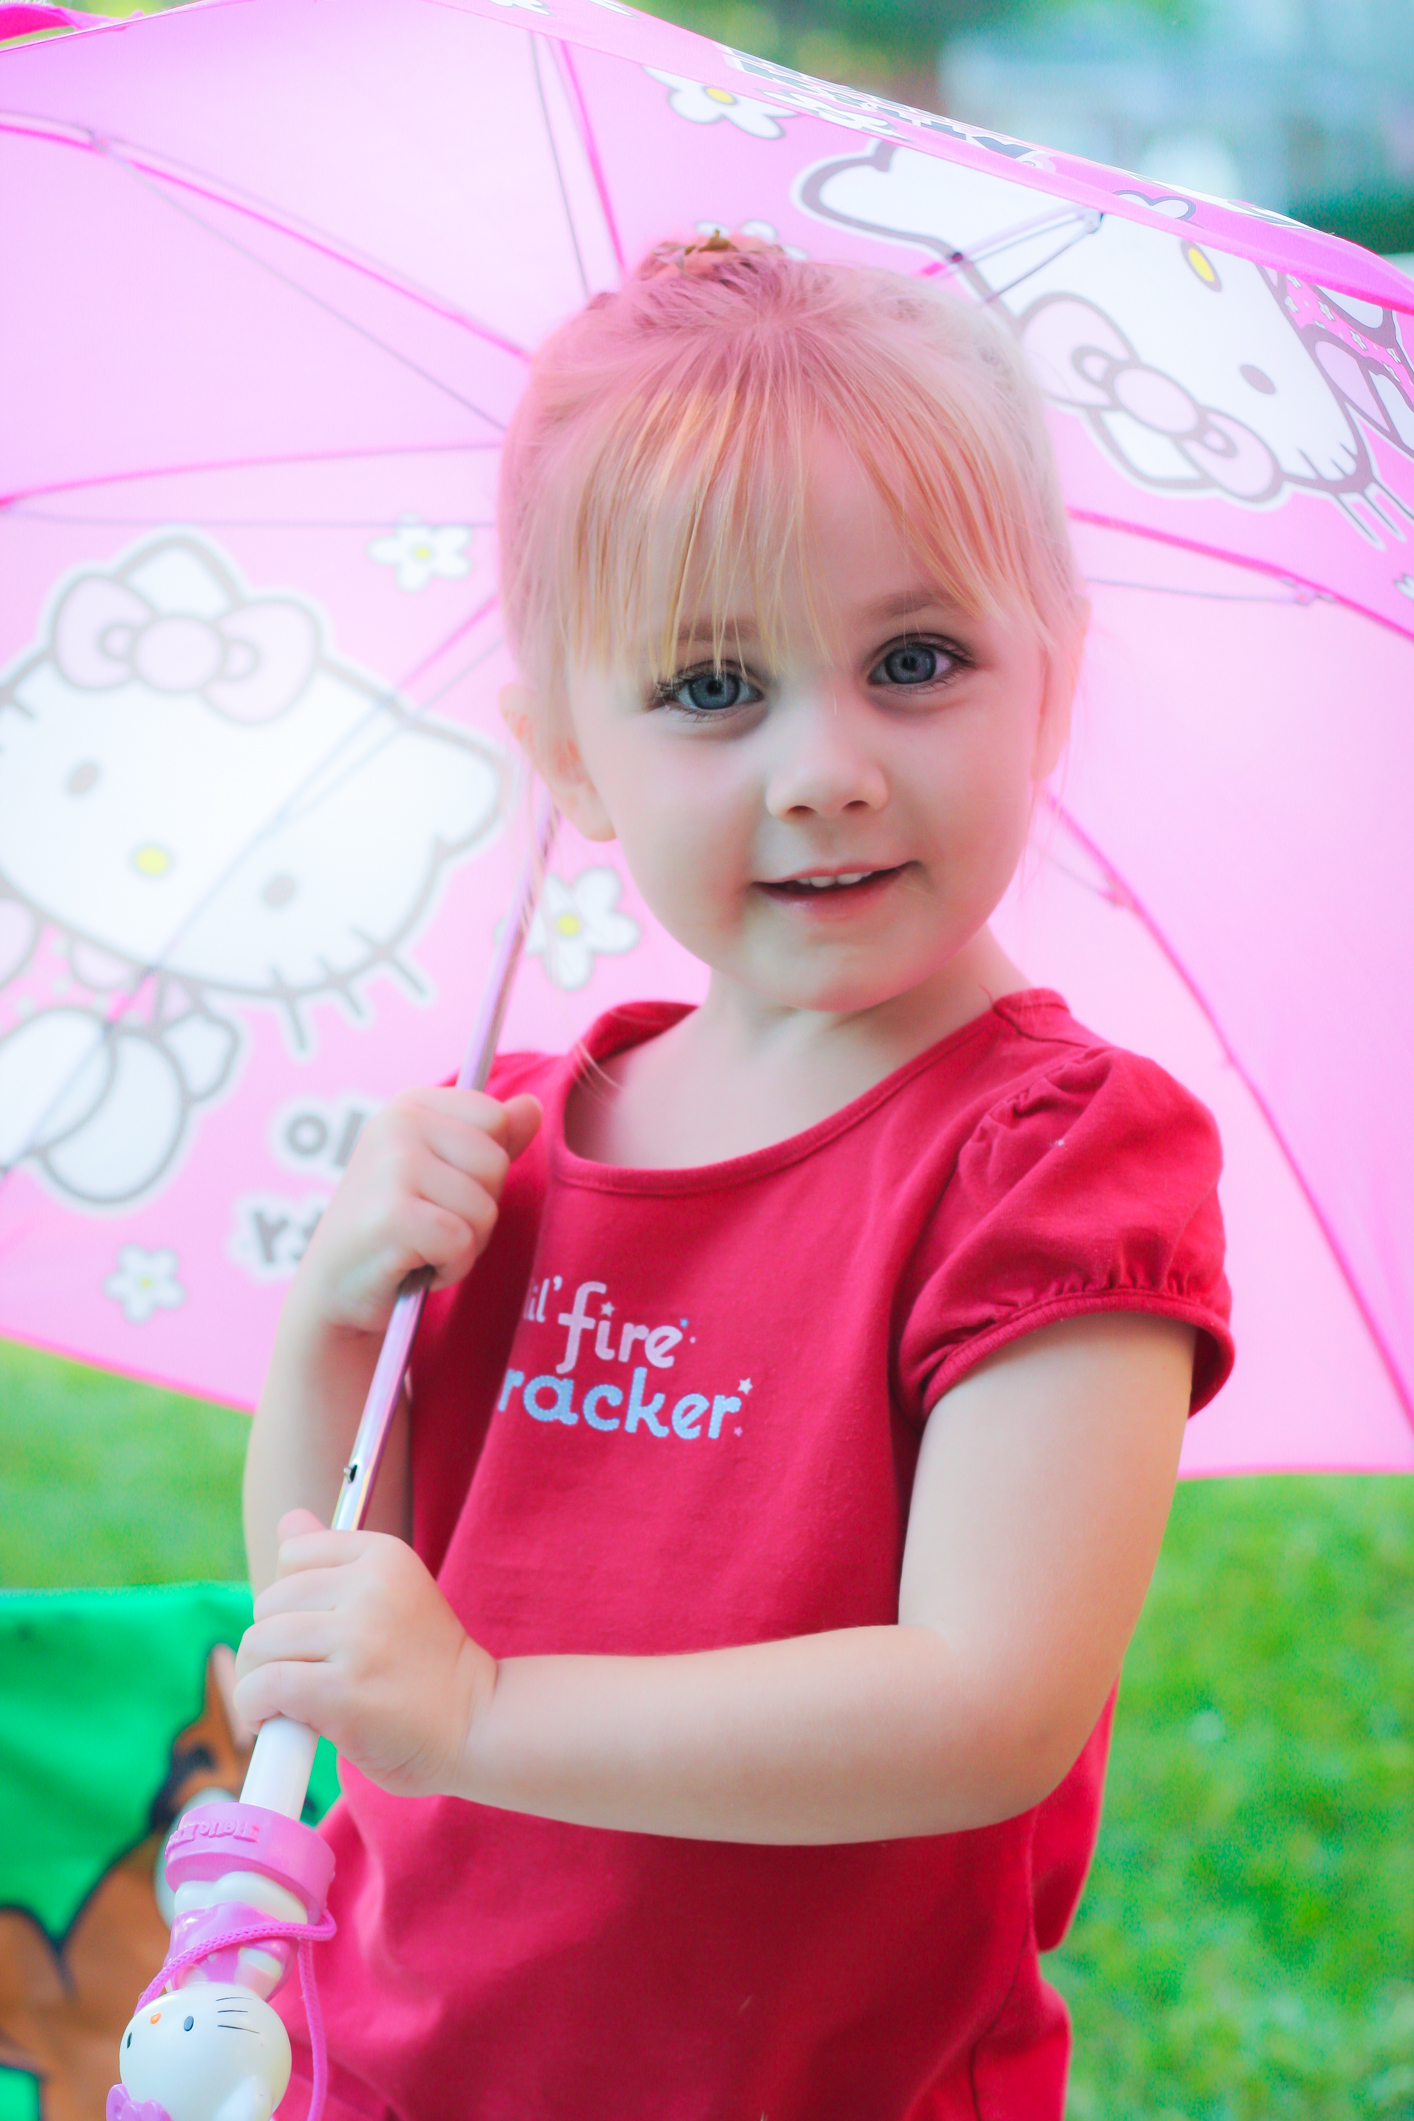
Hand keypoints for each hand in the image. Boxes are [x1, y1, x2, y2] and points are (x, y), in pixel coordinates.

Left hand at [233, 1509, 495, 1797]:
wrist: (473, 1724)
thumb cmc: (423, 1665)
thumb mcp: (390, 1595)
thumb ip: (335, 1560)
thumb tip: (288, 1520)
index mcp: (385, 1554)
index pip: (293, 1555)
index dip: (290, 1601)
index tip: (308, 1634)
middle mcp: (373, 1587)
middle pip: (269, 1602)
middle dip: (268, 1644)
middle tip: (293, 1675)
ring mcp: (360, 1637)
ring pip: (260, 1644)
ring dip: (255, 1680)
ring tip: (281, 1702)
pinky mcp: (343, 1690)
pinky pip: (264, 1686)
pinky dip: (254, 1708)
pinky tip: (272, 1721)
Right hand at [291, 1086, 540, 1334]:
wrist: (336, 1291)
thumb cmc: (396, 1231)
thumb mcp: (444, 1173)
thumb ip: (490, 1139)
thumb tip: (532, 1107)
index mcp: (410, 1105)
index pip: (496, 1119)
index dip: (484, 1167)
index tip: (441, 1189)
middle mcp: (397, 1124)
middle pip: (496, 1164)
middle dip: (477, 1210)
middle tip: (430, 1226)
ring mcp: (392, 1167)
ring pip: (485, 1208)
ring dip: (464, 1244)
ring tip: (420, 1247)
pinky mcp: (392, 1216)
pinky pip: (462, 1242)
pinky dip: (449, 1267)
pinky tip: (413, 1267)